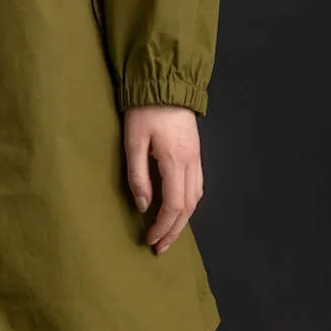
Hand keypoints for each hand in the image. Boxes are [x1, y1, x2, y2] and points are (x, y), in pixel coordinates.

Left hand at [124, 104, 202, 251]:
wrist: (166, 84)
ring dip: (183, 220)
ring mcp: (196, 158)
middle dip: (174, 231)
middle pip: (188, 208)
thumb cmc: (145, 110)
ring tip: (168, 233)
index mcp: (175, 161)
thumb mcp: (133, 142)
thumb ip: (137, 175)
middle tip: (160, 247)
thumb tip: (143, 205)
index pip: (174, 206)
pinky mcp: (195, 153)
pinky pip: (197, 185)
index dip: (163, 227)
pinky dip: (189, 203)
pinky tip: (178, 209)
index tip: (150, 239)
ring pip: (196, 198)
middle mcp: (191, 163)